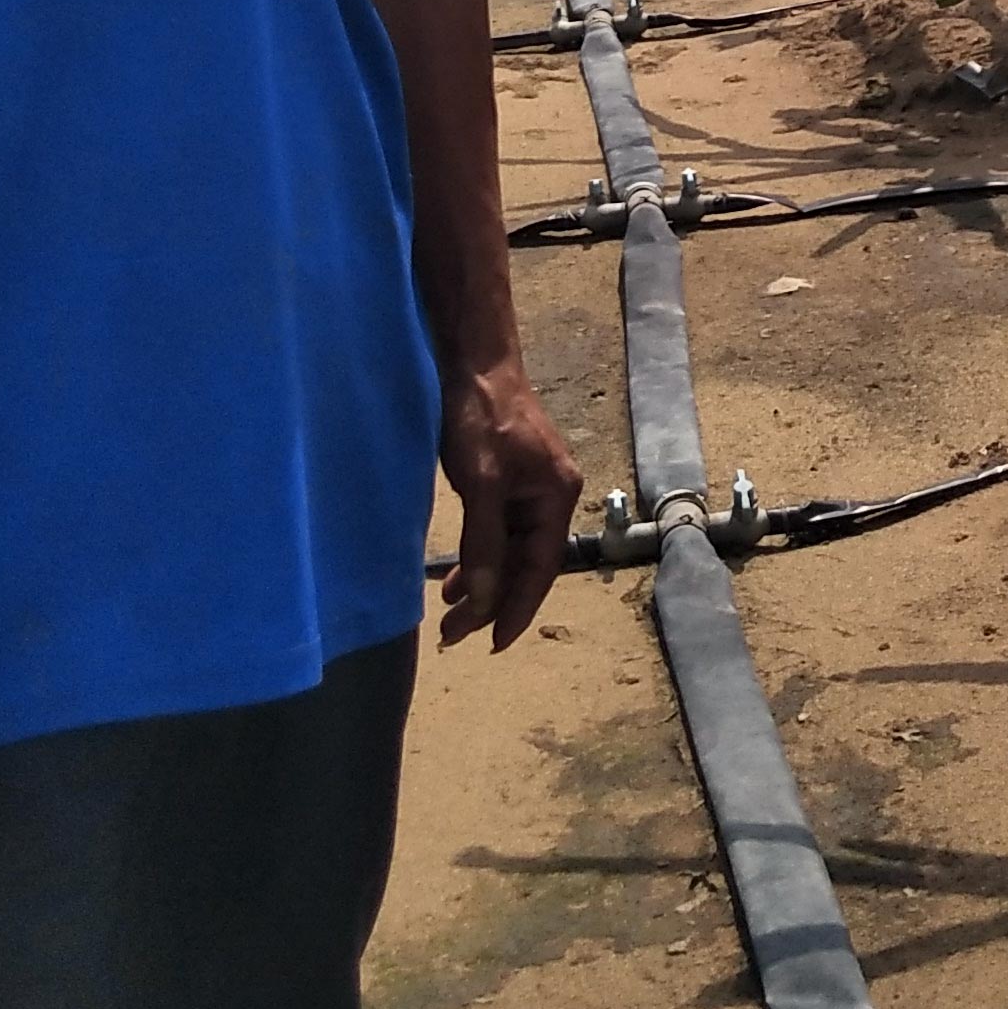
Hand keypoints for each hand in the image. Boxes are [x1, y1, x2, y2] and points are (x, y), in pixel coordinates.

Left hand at [438, 358, 581, 652]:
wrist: (474, 363)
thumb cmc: (481, 417)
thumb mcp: (481, 483)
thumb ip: (485, 544)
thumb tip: (485, 600)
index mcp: (557, 498)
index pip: (541, 569)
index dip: (517, 610)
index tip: (494, 645)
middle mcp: (550, 498)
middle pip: (525, 565)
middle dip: (492, 602)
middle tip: (454, 634)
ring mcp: (529, 490)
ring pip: (508, 552)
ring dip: (482, 583)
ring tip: (450, 614)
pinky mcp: (506, 482)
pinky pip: (496, 533)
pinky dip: (476, 557)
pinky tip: (455, 577)